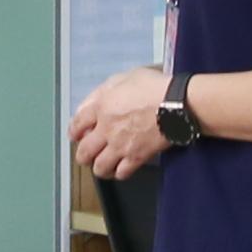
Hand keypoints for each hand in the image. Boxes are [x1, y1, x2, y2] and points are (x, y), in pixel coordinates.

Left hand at [70, 65, 170, 179]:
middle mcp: (106, 130)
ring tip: (104, 164)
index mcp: (101, 107)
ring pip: (99, 168)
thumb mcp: (125, 77)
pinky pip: (121, 173)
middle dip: (83, 155)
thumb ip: (106, 90)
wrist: (176, 103)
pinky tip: (122, 168)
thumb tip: (94, 101)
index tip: (76, 135)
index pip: (76, 125)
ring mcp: (120, 146)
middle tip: (88, 154)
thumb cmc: (154, 86)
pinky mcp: (137, 157)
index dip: (74, 132)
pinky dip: (119, 172)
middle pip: (84, 152)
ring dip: (100, 167)